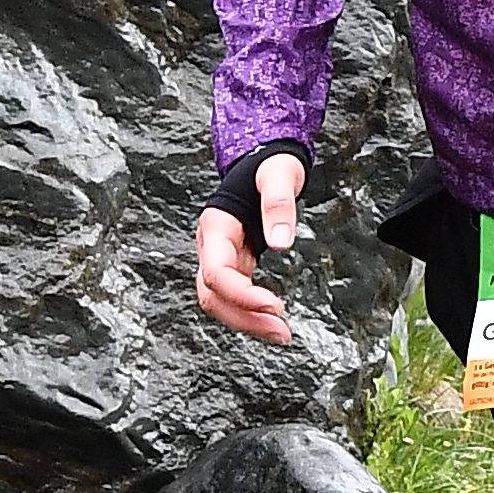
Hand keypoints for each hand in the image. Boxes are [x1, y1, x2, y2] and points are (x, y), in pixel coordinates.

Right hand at [194, 157, 303, 341]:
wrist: (262, 159)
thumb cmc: (269, 163)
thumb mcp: (279, 173)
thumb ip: (278, 204)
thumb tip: (281, 243)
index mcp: (216, 226)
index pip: (216, 273)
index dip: (242, 294)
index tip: (275, 305)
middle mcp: (212, 245)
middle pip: (213, 295)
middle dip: (244, 318)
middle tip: (282, 332)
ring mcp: (220, 257)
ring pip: (220, 301)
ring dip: (246, 322)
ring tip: (281, 334)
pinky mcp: (234, 263)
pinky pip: (234, 296)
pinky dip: (250, 312)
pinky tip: (272, 321)